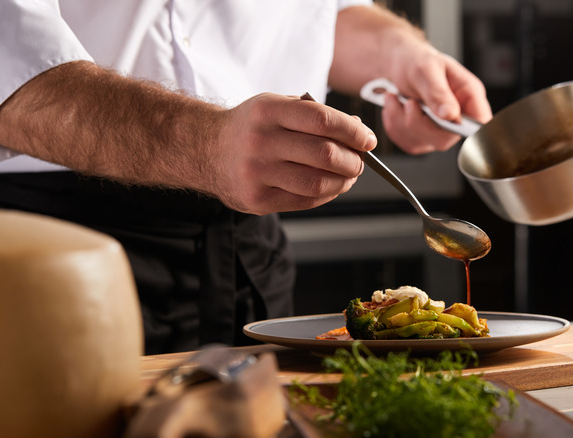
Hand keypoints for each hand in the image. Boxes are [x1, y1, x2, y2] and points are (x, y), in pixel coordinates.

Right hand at [210, 93, 376, 214]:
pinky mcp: (256, 200)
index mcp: (268, 110)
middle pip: (324, 154)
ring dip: (343, 181)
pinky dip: (327, 194)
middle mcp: (260, 141)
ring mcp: (256, 173)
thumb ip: (315, 116)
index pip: (323, 120)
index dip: (353, 132)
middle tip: (359, 161)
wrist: (204, 149)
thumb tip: (358, 131)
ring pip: (318, 182)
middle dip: (353, 160)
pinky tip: (331, 186)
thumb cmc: (251, 126)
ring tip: (348, 176)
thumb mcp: (278, 107)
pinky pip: (305, 201)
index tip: (368, 140)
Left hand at [382, 46, 491, 154]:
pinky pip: (408, 142)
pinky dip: (394, 125)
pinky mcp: (422, 137)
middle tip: (409, 102)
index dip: (467, 129)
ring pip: (423, 142)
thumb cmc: (416, 60)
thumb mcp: (426, 69)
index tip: (442, 120)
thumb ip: (438, 92)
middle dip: (419, 123)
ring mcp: (439, 130)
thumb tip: (451, 115)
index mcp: (469, 95)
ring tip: (396, 98)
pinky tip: (395, 107)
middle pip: (446, 139)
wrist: (396, 64)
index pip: (481, 123)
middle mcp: (457, 116)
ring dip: (401, 121)